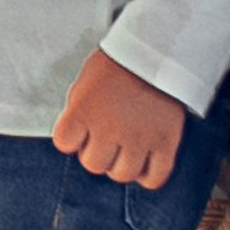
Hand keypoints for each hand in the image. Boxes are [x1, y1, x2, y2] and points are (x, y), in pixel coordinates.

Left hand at [51, 49, 185, 189]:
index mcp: (84, 109)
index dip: (70, 136)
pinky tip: (143, 160)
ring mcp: (139, 138)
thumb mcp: (85, 81)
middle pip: (93, 164)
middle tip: (104, 136)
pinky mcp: (165, 143)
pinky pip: (154, 178)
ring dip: (120, 164)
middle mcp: (109, 128)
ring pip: (122, 174)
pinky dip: (147, 175)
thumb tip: (75, 138)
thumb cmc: (117, 64)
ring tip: (124, 147)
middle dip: (96, 152)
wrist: (156, 51)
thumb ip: (78, 110)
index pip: (63, 142)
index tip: (78, 128)